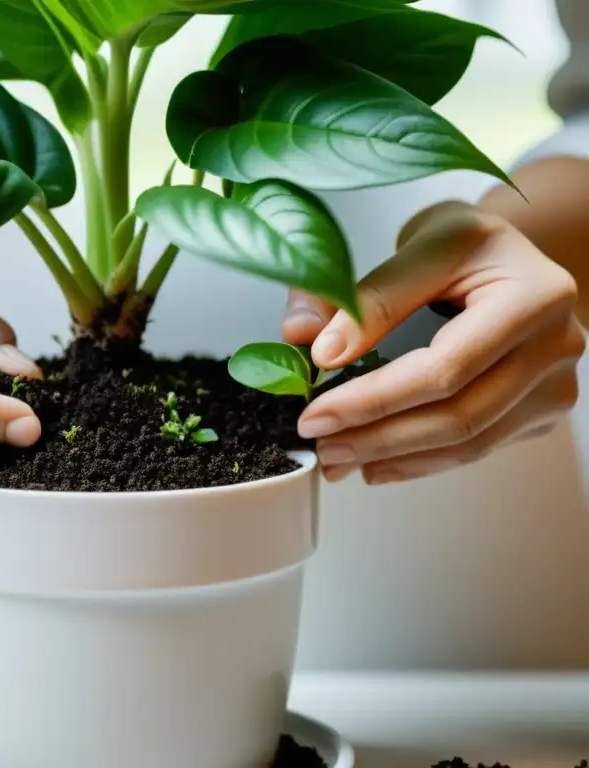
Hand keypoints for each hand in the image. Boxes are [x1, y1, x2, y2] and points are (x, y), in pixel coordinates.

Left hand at [282, 200, 585, 484]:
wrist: (511, 256)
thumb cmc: (467, 245)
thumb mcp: (417, 244)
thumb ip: (361, 294)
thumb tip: (308, 342)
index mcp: (532, 295)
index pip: (444, 367)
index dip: (373, 398)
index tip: (315, 412)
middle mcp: (555, 344)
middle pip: (459, 416)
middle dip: (377, 437)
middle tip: (319, 444)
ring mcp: (553, 384)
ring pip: (467, 442)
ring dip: (392, 457)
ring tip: (336, 457)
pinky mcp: (540, 412)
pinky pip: (475, 449)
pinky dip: (419, 461)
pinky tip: (374, 461)